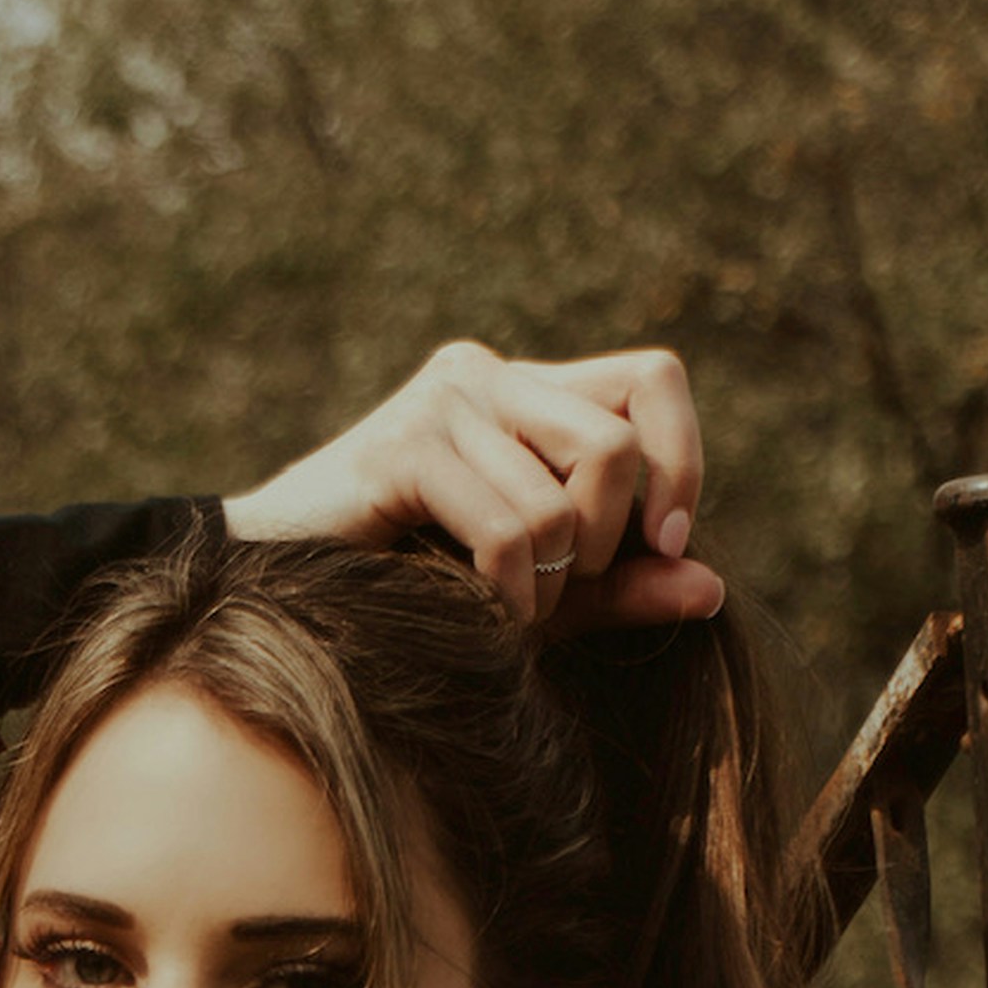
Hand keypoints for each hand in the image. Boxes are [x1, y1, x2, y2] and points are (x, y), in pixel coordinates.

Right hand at [224, 343, 725, 636]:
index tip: (670, 544)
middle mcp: (485, 374)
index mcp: (525, 391)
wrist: (273, 602)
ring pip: (566, 492)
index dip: (683, 459)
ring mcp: (440, 403)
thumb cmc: (408, 597)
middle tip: (562, 588)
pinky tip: (477, 613)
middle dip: (610, 538)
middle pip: (619, 439)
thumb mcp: (540, 597)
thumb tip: (713, 589)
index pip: (653, 379)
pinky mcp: (401, 448)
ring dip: (549, 583)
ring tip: (503, 610)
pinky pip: (509, 525)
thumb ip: (623, 589)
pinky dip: (510, 591)